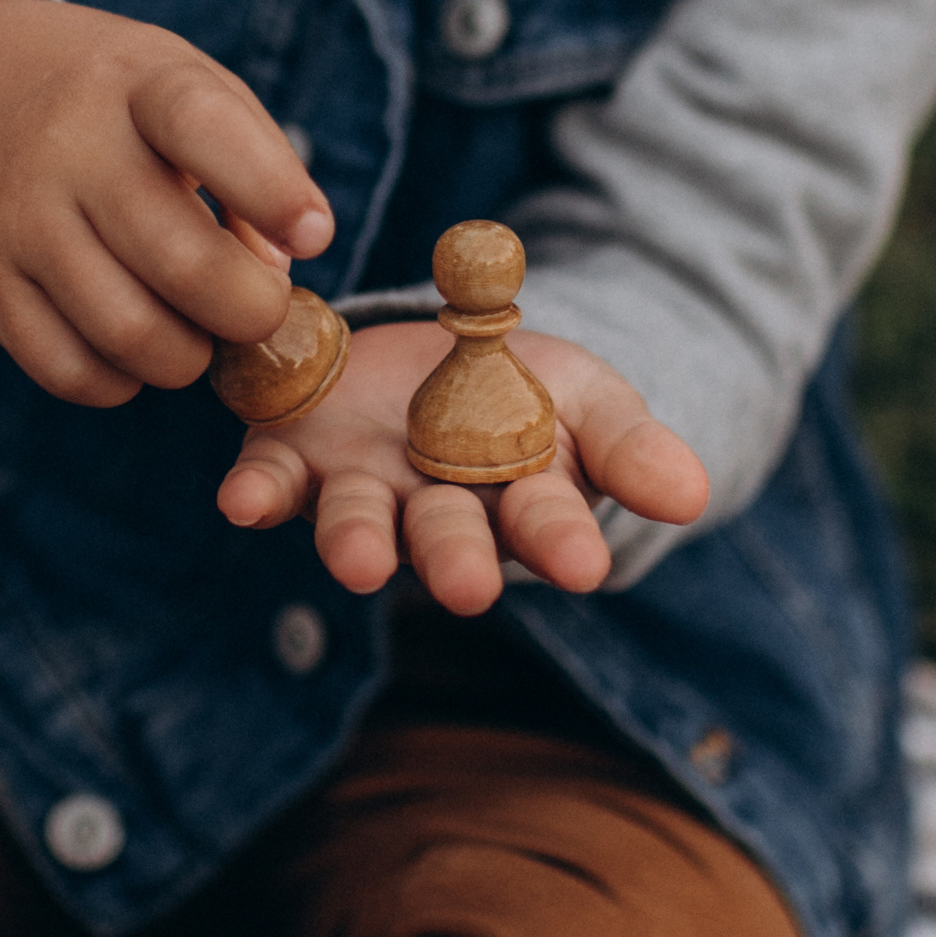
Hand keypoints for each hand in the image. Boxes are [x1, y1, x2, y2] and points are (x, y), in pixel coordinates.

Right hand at [0, 0, 333, 405]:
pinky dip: (121, 380)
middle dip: (251, 312)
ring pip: (129, 336)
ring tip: (195, 328)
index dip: (273, 190)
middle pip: (183, 266)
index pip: (204, 126)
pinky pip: (67, 371)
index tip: (314, 234)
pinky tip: (133, 344)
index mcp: (134, 82)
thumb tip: (279, 273)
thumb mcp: (181, 82)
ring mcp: (15, 220)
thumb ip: (254, 163)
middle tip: (258, 308)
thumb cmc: (107, 98)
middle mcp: (66, 149)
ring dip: (189, 356)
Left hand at [215, 323, 710, 612]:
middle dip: (457, 562)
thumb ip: (629, 448)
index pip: (545, 526)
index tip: (583, 563)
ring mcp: (364, 489)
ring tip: (360, 563)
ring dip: (358, 545)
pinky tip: (241, 502)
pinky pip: (271, 481)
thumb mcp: (590, 402)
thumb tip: (694, 495)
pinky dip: (258, 494)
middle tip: (469, 587)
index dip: (561, 542)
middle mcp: (435, 513)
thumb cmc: (526, 393)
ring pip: (360, 523)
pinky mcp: (296, 455)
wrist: (431, 349)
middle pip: (446, 540)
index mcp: (517, 504)